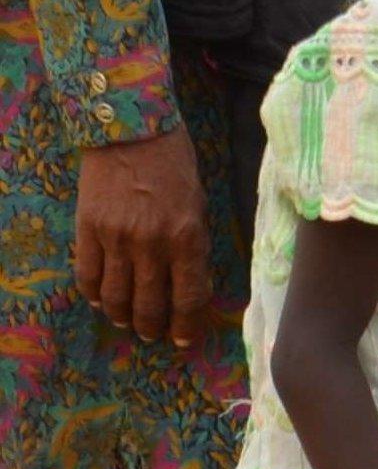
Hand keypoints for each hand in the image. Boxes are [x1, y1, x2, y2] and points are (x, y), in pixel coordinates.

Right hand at [74, 128, 212, 345]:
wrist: (131, 129)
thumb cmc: (174, 166)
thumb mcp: (198, 206)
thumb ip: (193, 246)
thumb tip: (190, 284)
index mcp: (187, 238)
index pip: (189, 298)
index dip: (186, 325)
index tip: (183, 339)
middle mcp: (152, 244)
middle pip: (151, 304)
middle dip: (153, 327)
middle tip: (153, 334)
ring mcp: (116, 238)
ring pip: (116, 297)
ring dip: (123, 316)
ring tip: (128, 322)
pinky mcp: (87, 230)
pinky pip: (87, 275)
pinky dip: (94, 294)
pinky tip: (101, 300)